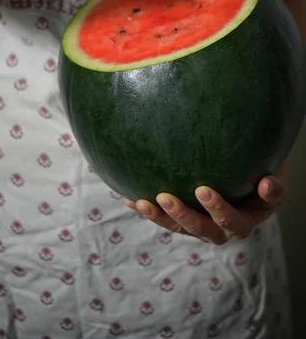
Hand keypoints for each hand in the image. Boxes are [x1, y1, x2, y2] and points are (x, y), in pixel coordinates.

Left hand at [125, 160, 287, 244]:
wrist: (249, 175)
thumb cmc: (263, 171)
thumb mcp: (274, 176)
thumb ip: (273, 185)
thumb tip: (268, 183)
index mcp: (244, 220)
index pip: (231, 220)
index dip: (218, 209)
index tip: (203, 190)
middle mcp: (220, 229)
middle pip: (200, 229)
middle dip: (182, 215)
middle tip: (166, 197)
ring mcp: (199, 225)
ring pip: (178, 227)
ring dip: (159, 216)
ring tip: (141, 202)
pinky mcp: (182, 219)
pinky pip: (163, 216)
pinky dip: (145, 208)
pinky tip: (126, 196)